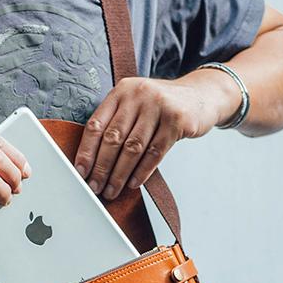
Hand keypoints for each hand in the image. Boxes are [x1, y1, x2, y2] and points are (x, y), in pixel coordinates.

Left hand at [74, 74, 240, 199]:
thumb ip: (116, 123)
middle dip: (101, 168)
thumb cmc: (161, 107)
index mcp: (121, 92)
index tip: (80, 172)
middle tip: (95, 187)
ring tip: (112, 190)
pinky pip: (155, 152)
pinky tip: (133, 183)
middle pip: (113, 138)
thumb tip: (92, 162)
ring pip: (133, 148)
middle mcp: (138, 95)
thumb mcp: (136, 105)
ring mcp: (159, 106)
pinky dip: (142, 171)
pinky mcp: (177, 120)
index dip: (86, 151)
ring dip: (120, 174)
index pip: (96, 125)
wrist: (202, 96)